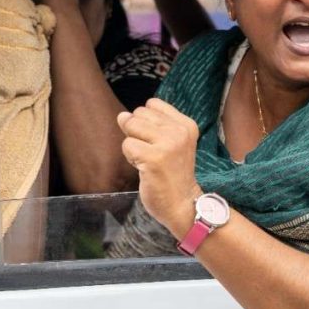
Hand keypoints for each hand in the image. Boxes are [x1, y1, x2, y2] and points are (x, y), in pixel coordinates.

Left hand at [117, 98, 200, 236]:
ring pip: (131, 127)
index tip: (158, 142)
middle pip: (138, 115)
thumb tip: (122, 115)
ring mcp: (168, 144)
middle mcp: (179, 131)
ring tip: (149, 161)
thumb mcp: (170, 143)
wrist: (183, 204)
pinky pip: (127, 145)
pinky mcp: (154, 158)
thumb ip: (149, 125)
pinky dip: (131, 158)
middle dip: (138, 133)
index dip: (146, 122)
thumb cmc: (172, 174)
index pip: (152, 104)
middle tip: (153, 155)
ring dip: (133, 146)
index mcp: (186, 124)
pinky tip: (145, 169)